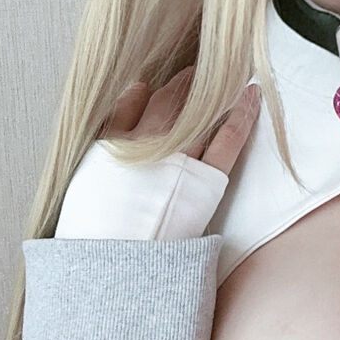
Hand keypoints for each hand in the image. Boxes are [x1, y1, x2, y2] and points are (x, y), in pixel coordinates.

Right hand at [54, 70, 261, 240]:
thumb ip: (107, 133)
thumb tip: (134, 90)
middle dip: (185, 84)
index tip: (162, 80)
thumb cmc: (96, 232)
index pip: (135, 101)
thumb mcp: (86, 178)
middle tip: (198, 69)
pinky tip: (253, 93)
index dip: (153, 90)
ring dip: (212, 90)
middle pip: (171, 102)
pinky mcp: (206, 181)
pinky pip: (229, 138)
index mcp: (114, 143)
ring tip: (225, 71)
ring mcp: (179, 160)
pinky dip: (242, 113)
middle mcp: (148, 144)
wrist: (117, 269)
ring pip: (200, 112)